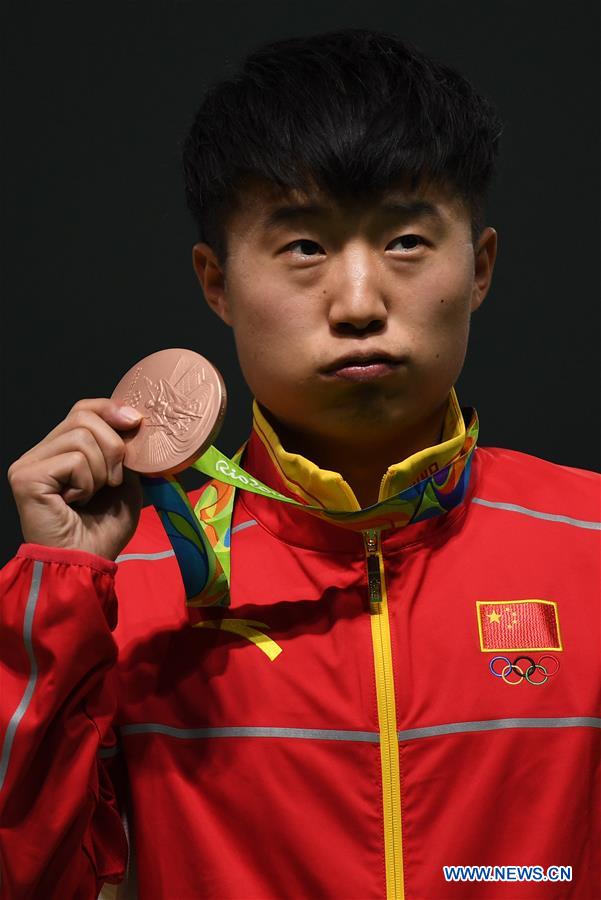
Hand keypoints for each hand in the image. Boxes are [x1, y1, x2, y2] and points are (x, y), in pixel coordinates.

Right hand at [7, 398, 145, 560]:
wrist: (87, 563)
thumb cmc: (103, 530)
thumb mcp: (125, 482)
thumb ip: (125, 450)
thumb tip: (133, 417)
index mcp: (61, 450)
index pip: (83, 409)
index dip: (110, 409)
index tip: (135, 422)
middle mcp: (40, 453)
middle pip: (83, 417)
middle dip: (113, 447)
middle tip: (113, 481)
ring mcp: (29, 463)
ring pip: (80, 436)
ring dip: (100, 471)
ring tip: (91, 496)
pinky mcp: (26, 477)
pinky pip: (73, 460)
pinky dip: (86, 483)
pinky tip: (77, 503)